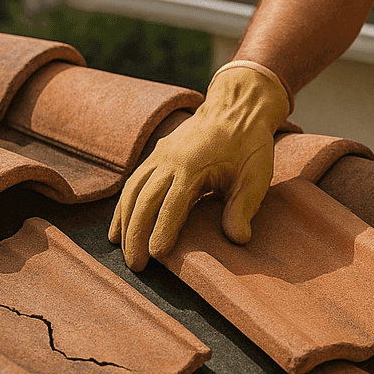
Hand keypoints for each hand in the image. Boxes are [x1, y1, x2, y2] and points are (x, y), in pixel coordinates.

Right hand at [109, 61, 289, 270]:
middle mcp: (169, 160)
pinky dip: (122, 206)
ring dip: (124, 222)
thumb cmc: (249, 144)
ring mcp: (159, 156)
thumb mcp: (256, 175)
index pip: (172, 205)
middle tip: (135, 266)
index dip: (162, 230)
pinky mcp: (156, 155)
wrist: (237, 107)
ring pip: (132, 192)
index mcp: (193, 166)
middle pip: (145, 201)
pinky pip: (133, 183)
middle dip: (136, 235)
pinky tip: (118, 227)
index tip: (156, 256)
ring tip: (121, 251)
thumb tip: (238, 239)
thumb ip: (244, 207)